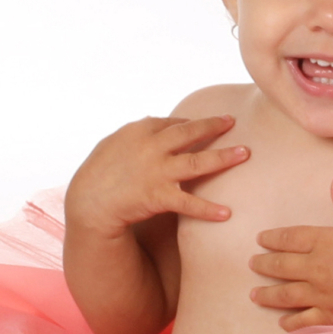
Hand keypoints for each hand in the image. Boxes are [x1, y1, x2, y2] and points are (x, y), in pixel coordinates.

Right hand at [65, 114, 248, 239]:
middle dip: (214, 126)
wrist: (87, 202)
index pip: (172, 122)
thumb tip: (152, 119)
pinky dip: (208, 209)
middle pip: (190, 133)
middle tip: (233, 122)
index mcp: (139, 131)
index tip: (207, 123)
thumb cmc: (98, 172)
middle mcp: (151, 147)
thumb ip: (136, 132)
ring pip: (197, 162)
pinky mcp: (158, 196)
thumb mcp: (113, 143)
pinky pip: (189, 203)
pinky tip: (226, 213)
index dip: (192, 123)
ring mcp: (156, 171)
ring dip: (223, 158)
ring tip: (245, 154)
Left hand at [249, 180, 332, 330]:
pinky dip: (290, 322)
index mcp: (325, 241)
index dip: (273, 238)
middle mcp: (316, 267)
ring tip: (255, 295)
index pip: (290, 238)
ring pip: (285, 294)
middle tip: (252, 264)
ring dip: (268, 294)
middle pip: (281, 266)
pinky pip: (302, 321)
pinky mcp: (329, 317)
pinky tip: (283, 322)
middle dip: (264, 264)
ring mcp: (320, 294)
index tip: (261, 239)